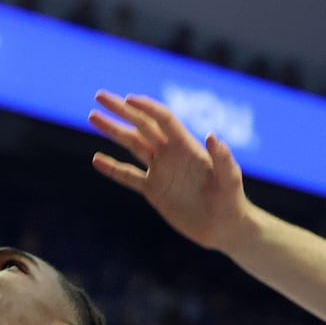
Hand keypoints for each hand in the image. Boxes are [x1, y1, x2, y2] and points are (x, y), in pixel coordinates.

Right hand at [89, 93, 253, 252]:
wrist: (225, 228)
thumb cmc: (232, 201)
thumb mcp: (229, 179)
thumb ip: (222, 158)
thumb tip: (211, 135)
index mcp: (187, 147)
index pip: (163, 120)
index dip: (146, 108)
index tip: (127, 99)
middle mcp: (171, 154)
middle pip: (142, 126)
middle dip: (121, 110)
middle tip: (99, 96)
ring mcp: (160, 171)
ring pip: (132, 145)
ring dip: (113, 130)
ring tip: (93, 116)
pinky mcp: (154, 190)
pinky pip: (129, 176)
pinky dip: (112, 168)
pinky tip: (96, 159)